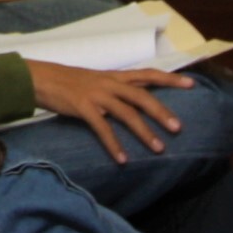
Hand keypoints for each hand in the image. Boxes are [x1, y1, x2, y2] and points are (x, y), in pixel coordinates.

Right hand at [24, 62, 189, 163]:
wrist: (40, 78)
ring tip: (159, 148)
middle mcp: (109, 83)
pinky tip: (123, 159)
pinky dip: (114, 145)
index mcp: (115, 76)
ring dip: (144, 132)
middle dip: (162, 112)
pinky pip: (102, 128)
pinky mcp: (82, 107)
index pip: (148, 74)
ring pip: (127, 113)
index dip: (170, 78)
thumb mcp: (96, 80)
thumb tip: (135, 100)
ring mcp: (96, 95)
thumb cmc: (69, 82)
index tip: (191, 83)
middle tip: (178, 128)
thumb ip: (116, 89)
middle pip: (142, 96)